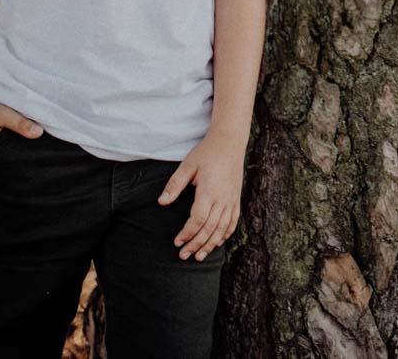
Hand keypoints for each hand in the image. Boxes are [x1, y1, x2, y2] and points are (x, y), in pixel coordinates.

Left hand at [159, 129, 245, 261]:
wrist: (230, 141)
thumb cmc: (206, 152)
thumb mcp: (187, 166)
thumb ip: (174, 185)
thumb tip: (161, 202)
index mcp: (209, 191)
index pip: (198, 220)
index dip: (187, 233)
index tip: (177, 242)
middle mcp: (223, 199)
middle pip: (209, 229)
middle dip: (196, 244)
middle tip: (184, 256)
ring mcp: (232, 200)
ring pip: (222, 229)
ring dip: (210, 244)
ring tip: (199, 256)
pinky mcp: (236, 198)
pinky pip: (233, 222)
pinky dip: (225, 234)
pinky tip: (217, 242)